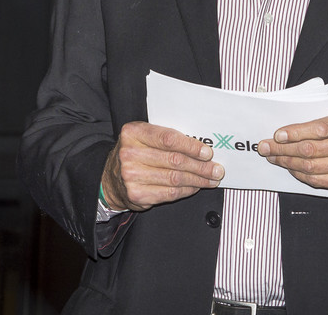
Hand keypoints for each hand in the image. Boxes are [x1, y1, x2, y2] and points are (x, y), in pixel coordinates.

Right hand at [101, 121, 224, 211]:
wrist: (111, 178)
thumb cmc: (135, 153)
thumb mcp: (145, 137)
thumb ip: (167, 138)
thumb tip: (201, 146)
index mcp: (133, 133)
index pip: (168, 139)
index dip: (191, 146)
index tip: (207, 152)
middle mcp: (130, 154)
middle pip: (174, 160)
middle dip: (201, 166)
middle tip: (216, 169)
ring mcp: (131, 176)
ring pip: (175, 178)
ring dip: (198, 180)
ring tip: (211, 179)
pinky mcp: (136, 194)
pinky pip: (169, 193)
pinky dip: (187, 190)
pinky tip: (195, 186)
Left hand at [257, 103, 327, 190]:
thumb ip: (324, 112)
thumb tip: (292, 118)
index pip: (319, 129)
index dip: (295, 133)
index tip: (277, 134)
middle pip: (311, 151)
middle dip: (283, 150)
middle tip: (265, 147)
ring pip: (311, 168)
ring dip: (287, 163)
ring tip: (273, 157)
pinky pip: (318, 181)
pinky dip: (300, 175)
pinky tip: (290, 168)